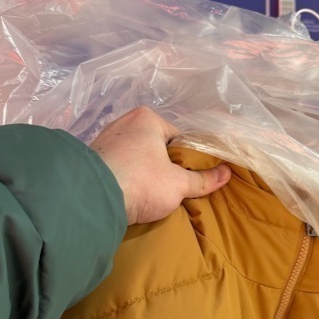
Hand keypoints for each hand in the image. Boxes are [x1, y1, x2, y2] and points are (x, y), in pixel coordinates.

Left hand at [90, 107, 230, 224]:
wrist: (91, 199)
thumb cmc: (141, 183)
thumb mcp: (178, 184)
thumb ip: (203, 180)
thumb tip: (227, 174)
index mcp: (147, 119)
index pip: (178, 138)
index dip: (187, 160)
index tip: (189, 179)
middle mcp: (124, 122)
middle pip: (156, 147)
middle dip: (164, 167)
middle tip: (172, 189)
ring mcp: (105, 140)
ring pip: (136, 157)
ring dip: (144, 173)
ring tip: (150, 195)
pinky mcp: (92, 159)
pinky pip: (119, 166)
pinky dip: (127, 178)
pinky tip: (131, 194)